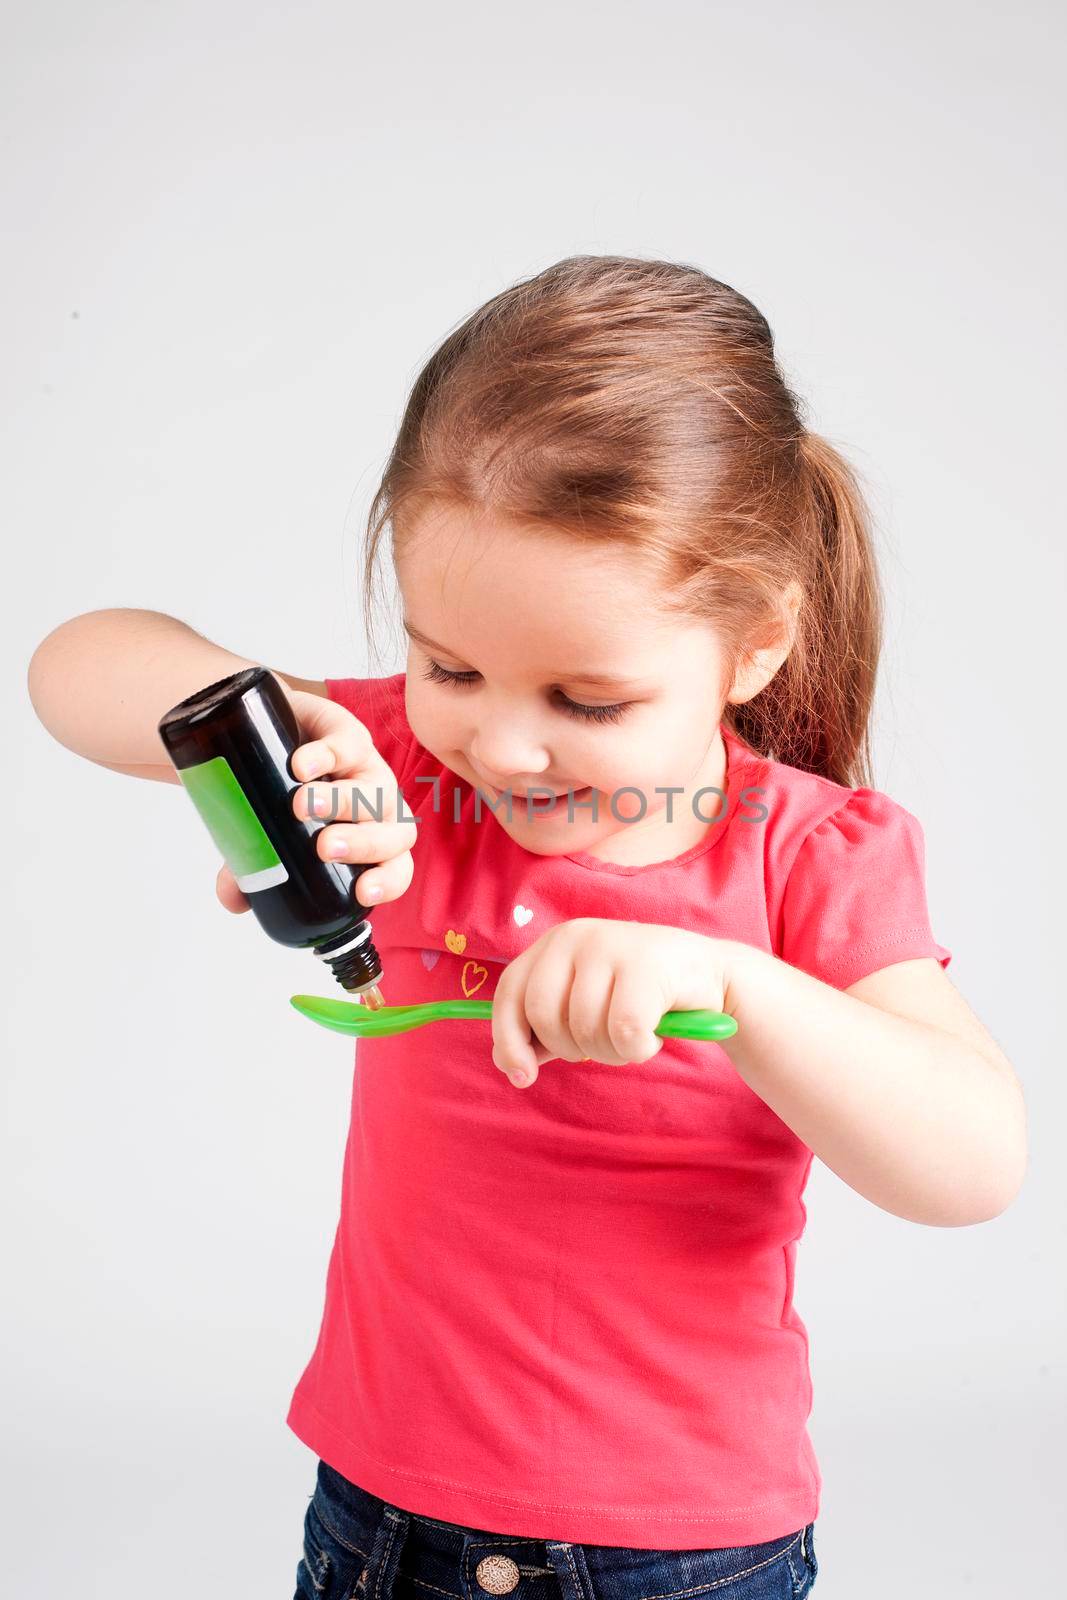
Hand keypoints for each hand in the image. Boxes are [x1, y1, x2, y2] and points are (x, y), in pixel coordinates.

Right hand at [215, 686, 416, 913]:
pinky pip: (351, 744)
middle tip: (323, 847)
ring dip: (343, 800)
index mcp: (372, 842)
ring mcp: (369, 770)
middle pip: (392, 833)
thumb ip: (257, 868)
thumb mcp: (271, 834)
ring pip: (374, 791)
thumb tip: (233, 901)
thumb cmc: (285, 796)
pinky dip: (328, 754)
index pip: (396, 869)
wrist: (273, 734)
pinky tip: (301, 765)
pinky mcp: (351, 733)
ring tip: (301, 805)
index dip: (387, 882)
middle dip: (362, 843)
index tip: (360, 891)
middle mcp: (379, 809)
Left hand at [490, 918, 733, 1087]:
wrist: (710, 976)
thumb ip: (543, 1030)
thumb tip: (509, 1064)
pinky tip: (653, 1037)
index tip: (523, 1075)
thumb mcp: (583, 1006)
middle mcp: (576, 935)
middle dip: (570, 1048)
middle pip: (543, 1015)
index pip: (510, 994)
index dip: (509, 1040)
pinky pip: (624, 1032)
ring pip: (585, 1028)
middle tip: (600, 1048)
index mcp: (554, 943)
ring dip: (610, 1053)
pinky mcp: (646, 964)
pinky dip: (637, 1050)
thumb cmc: (639, 996)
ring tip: (632, 1040)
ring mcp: (610, 944)